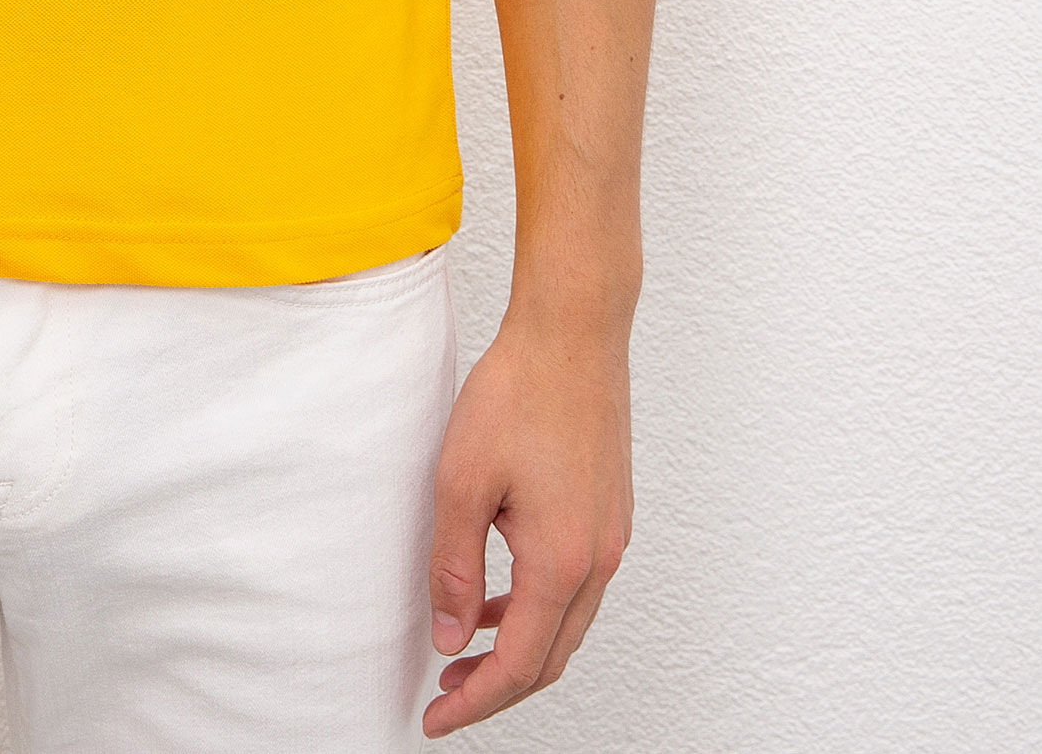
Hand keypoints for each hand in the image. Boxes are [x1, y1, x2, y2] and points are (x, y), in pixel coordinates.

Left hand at [423, 308, 632, 733]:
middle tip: (445, 696)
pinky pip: (576, 585)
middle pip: (552, 656)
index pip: (519, 664)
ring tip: (465, 651)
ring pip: (567, 623)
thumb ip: (455, 568)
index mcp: (562, 561)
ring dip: (520, 647)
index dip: (476, 702)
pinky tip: (501, 596)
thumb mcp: (461, 481)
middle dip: (498, 686)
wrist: (573, 331)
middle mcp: (598, 558)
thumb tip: (451, 639)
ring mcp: (611, 535)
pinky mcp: (610, 511)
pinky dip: (539, 607)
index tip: (435, 719)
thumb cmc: (517, 393)